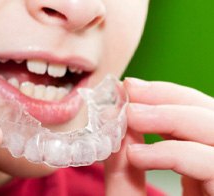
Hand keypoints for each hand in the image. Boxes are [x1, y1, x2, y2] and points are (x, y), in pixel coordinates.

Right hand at [125, 78, 213, 194]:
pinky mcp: (201, 152)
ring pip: (207, 112)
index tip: (132, 154)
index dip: (171, 152)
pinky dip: (164, 107)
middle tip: (130, 105)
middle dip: (170, 111)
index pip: (213, 163)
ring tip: (132, 92)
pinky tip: (142, 105)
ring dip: (166, 98)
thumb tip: (113, 136)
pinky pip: (190, 121)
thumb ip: (125, 181)